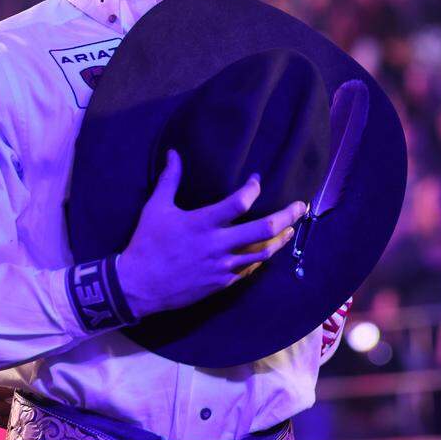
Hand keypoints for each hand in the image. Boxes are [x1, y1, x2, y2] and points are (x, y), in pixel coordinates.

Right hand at [117, 149, 305, 318]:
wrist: (139, 286)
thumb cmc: (146, 243)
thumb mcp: (156, 208)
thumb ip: (170, 179)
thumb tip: (173, 153)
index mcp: (203, 223)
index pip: (240, 202)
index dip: (253, 188)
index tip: (257, 180)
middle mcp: (218, 244)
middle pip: (264, 229)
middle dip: (287, 216)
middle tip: (301, 206)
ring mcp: (222, 266)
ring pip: (262, 253)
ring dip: (281, 240)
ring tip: (292, 229)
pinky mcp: (222, 283)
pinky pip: (249, 270)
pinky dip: (260, 259)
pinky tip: (267, 252)